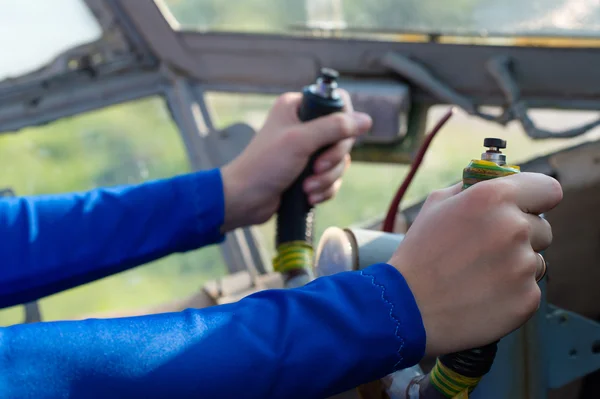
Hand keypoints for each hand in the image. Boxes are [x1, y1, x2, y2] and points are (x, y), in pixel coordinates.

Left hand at [220, 90, 371, 231]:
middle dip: (333, 159)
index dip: (344, 123)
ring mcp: (307, 151)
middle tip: (316, 168)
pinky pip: (332, 178)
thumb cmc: (264, 166)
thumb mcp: (300, 141)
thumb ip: (334, 128)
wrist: (245, 200)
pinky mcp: (309, 172)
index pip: (337, 104)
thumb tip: (365, 120)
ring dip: (327, 178)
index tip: (335, 140)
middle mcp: (304, 126)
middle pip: (343, 136)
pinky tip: (309, 196)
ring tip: (308, 187)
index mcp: (298, 108)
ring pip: (339, 161)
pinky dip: (324, 189)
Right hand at [388, 172, 562, 356]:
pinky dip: (511, 292)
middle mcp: (513, 228)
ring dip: (515, 265)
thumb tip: (498, 181)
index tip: (530, 208)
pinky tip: (482, 294)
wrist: (407, 306)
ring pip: (535, 261)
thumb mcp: (436, 205)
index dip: (537, 199)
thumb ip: (472, 188)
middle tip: (488, 249)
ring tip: (479, 275)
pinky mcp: (527, 298)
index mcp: (492, 198)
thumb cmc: (419, 254)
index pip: (548, 189)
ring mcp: (522, 266)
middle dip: (522, 236)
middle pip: (543, 228)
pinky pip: (530, 289)